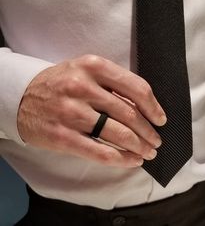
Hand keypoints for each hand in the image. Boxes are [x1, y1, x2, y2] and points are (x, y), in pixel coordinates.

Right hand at [17, 55, 166, 167]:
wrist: (22, 96)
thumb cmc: (61, 83)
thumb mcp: (86, 72)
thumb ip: (113, 85)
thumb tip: (143, 108)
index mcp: (92, 67)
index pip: (135, 87)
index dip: (153, 106)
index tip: (161, 119)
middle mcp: (81, 87)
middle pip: (129, 114)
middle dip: (149, 131)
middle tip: (157, 141)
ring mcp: (71, 113)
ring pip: (118, 134)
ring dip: (139, 146)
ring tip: (148, 152)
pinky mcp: (63, 137)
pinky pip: (100, 152)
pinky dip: (121, 159)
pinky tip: (133, 160)